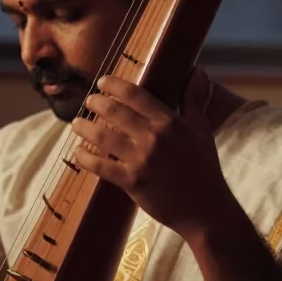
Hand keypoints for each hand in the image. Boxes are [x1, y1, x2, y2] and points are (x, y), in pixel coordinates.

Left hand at [70, 73, 231, 237]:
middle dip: (95, 103)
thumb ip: (194, 99)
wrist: (205, 209)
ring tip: (76, 124)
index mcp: (169, 122)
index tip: (102, 82)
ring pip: (102, 136)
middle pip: (114, 111)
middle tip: (88, 102)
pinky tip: (77, 152)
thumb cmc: (204, 168)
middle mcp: (153, 137)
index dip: (114, 85)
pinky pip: (100, 166)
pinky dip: (85, 158)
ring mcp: (141, 160)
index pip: (135, 95)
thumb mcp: (202, 129)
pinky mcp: (131, 182)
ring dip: (84, 127)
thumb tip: (197, 71)